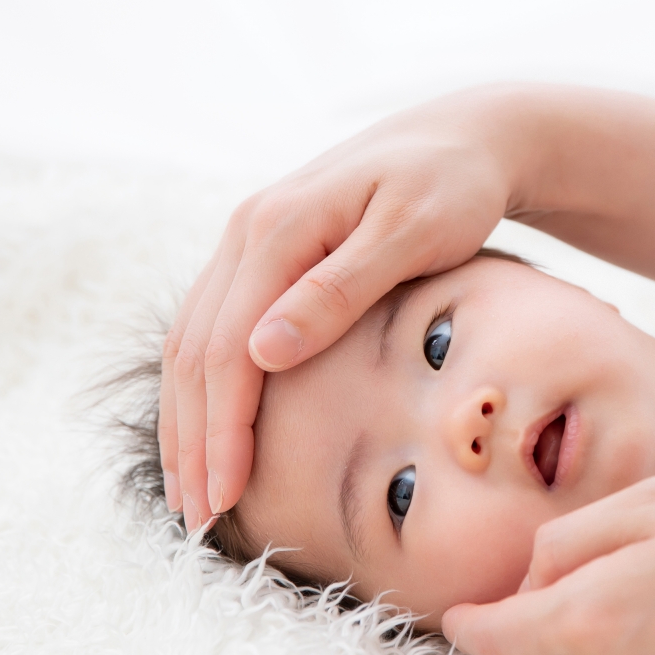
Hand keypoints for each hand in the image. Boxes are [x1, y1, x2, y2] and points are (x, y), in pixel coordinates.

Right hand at [161, 90, 518, 529]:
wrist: (468, 135)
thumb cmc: (453, 185)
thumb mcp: (411, 233)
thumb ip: (339, 291)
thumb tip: (262, 352)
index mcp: (276, 228)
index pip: (227, 350)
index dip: (221, 430)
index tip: (225, 499)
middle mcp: (247, 231)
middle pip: (195, 352)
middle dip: (192, 440)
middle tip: (198, 519)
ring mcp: (249, 239)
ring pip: (192, 342)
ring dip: (186, 420)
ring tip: (190, 493)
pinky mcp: (264, 252)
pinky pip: (213, 327)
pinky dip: (203, 388)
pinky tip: (211, 433)